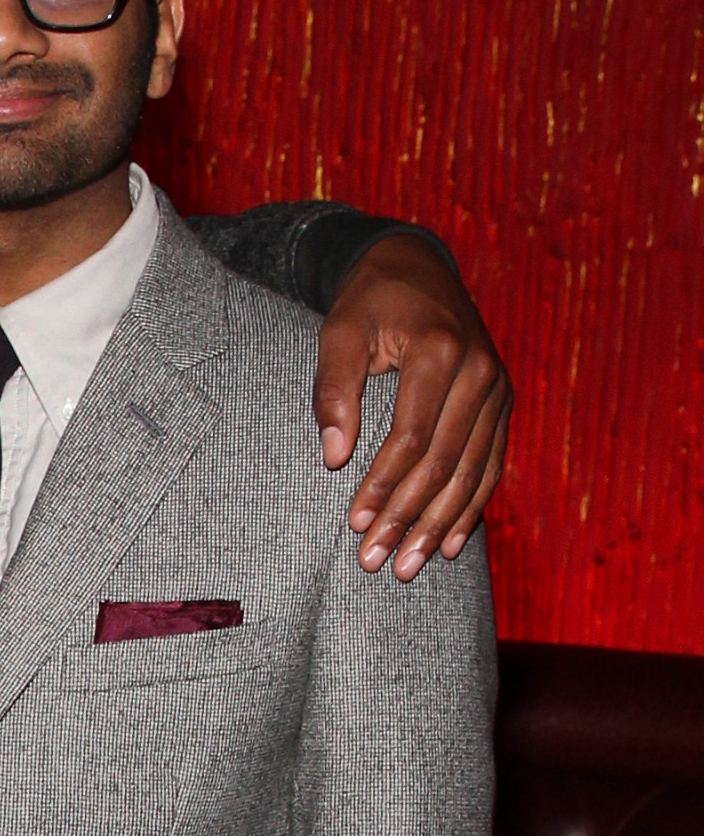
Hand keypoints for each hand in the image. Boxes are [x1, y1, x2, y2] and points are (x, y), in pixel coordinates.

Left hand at [311, 230, 511, 579]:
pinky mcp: (502, 403)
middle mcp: (481, 372)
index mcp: (440, 350)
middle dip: (408, 517)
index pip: (413, 437)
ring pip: (472, 472)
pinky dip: (471, 507)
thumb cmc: (369, 303)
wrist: (416, 269)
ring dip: (439, 525)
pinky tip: (449, 544)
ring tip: (408, 567)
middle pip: (445, 463)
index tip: (354, 523)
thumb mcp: (339, 331)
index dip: (383, 485)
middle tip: (376, 562)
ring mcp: (498, 389)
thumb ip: (333, 390)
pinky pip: (491, 464)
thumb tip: (335, 457)